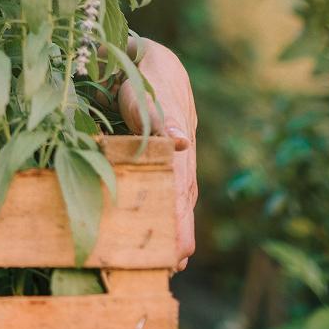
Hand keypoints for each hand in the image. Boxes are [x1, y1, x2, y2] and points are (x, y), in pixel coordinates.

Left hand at [116, 35, 197, 271]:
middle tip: (176, 266)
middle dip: (180, 232)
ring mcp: (174, 159)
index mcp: (177, 147)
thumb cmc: (146, 79)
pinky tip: (166, 233)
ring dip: (177, 227)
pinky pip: (168, 189)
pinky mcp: (164, 160)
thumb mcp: (149, 94)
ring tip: (174, 261)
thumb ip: (161, 118)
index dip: (178, 219)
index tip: (180, 248)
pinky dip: (169, 212)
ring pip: (179, 198)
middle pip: (183, 199)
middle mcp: (179, 157)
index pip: (179, 189)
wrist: (151, 62)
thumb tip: (179, 143)